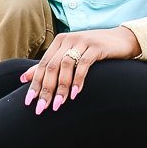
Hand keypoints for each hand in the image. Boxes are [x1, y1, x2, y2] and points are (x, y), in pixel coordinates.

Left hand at [20, 26, 139, 111]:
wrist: (122, 40)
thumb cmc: (93, 50)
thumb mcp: (70, 56)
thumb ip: (49, 66)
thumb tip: (24, 77)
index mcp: (59, 42)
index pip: (43, 65)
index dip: (35, 84)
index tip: (29, 102)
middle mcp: (68, 39)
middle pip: (52, 67)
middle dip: (45, 89)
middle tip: (41, 108)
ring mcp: (82, 41)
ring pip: (66, 66)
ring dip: (61, 87)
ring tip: (58, 105)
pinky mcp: (96, 46)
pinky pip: (84, 64)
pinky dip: (78, 79)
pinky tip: (75, 93)